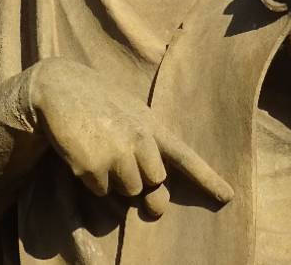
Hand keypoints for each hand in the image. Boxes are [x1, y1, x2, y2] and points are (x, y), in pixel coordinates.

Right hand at [29, 58, 232, 217]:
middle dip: (141, 181)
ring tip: (102, 149)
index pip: (185, 156)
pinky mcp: (92, 166)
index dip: (207, 179)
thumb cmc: (102, 106)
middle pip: (154, 184)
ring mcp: (117, 153)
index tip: (228, 197)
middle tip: (122, 157)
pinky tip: (85, 153)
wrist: (62, 88)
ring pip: (128, 192)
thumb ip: (149, 154)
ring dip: (115, 181)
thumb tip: (155, 202)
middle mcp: (141, 140)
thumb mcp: (133, 117)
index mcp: (153, 126)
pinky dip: (93, 181)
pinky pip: (102, 192)